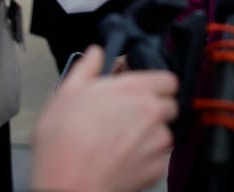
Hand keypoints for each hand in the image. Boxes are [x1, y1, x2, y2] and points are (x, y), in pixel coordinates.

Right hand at [32, 45, 177, 191]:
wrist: (68, 182)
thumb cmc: (64, 140)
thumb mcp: (66, 92)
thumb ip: (87, 68)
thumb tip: (95, 53)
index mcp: (134, 89)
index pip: (168, 79)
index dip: (156, 84)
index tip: (144, 91)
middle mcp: (152, 113)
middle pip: (169, 106)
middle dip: (154, 109)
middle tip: (128, 116)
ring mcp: (157, 142)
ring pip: (164, 133)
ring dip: (149, 136)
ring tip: (121, 141)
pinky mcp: (156, 168)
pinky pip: (159, 159)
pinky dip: (146, 159)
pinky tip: (122, 159)